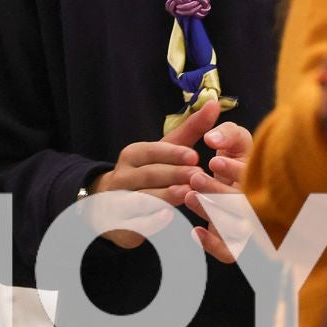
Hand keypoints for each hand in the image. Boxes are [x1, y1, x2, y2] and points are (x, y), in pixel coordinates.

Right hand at [87, 101, 220, 247]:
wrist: (111, 205)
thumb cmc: (149, 172)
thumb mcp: (166, 150)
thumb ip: (191, 130)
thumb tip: (214, 103)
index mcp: (134, 155)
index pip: (153, 151)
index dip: (172, 154)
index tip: (194, 155)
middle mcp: (123, 175)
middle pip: (149, 174)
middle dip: (173, 174)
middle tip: (198, 175)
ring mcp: (118, 200)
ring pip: (142, 197)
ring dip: (164, 195)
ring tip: (187, 194)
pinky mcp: (121, 223)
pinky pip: (136, 222)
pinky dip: (151, 220)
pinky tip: (169, 217)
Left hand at [184, 120, 252, 262]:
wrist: (227, 176)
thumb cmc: (236, 155)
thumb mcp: (235, 138)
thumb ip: (226, 134)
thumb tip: (212, 139)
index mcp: (265, 180)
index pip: (257, 180)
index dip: (236, 172)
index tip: (213, 161)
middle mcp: (262, 205)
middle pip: (245, 206)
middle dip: (218, 192)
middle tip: (195, 178)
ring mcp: (250, 226)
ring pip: (235, 228)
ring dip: (212, 213)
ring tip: (189, 195)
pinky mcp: (235, 242)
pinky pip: (229, 253)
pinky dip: (213, 245)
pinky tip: (195, 230)